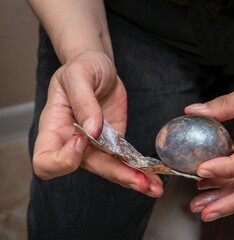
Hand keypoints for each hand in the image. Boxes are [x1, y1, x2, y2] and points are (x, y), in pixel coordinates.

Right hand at [33, 50, 162, 197]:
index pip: (46, 161)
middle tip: (140, 182)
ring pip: (112, 170)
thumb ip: (83, 101)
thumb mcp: (78, 75)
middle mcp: (73, 143)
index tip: (83, 140)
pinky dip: (141, 170)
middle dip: (116, 175)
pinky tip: (155, 176)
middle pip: (89, 169)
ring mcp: (95, 145)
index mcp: (54, 128)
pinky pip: (125, 161)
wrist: (98, 67)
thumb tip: (92, 131)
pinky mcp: (115, 143)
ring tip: (155, 187)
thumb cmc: (81, 67)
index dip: (64, 159)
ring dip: (134, 179)